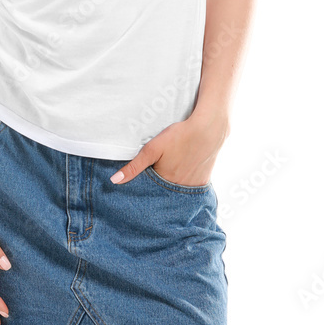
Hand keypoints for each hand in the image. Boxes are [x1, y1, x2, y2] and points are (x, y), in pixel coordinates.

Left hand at [109, 110, 229, 185]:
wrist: (209, 130)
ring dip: (171, 188)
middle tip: (158, 173)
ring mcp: (192, 188)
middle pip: (163, 194)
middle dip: (157, 190)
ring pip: (176, 193)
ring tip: (170, 173)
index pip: (149, 193)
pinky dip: (184, 185)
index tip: (140, 185)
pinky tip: (182, 173)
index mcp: (165, 183)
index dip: (144, 188)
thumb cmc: (179, 136)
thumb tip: (114, 181)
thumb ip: (134, 166)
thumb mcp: (152, 149)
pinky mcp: (203, 183)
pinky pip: (190, 190)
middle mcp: (179, 190)